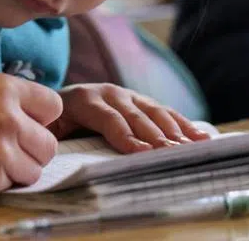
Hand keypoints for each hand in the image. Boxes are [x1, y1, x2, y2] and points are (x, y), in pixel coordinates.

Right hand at [0, 73, 62, 198]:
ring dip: (17, 170)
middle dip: (31, 149)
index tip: (26, 124)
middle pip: (49, 144)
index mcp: (4, 88)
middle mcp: (8, 117)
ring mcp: (1, 150)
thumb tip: (42, 122)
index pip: (53, 106)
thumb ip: (12, 102)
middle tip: (6, 148)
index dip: (39, 118)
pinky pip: (12, 185)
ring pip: (35, 169)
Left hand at [50, 83, 211, 153]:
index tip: (142, 152)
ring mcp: (127, 95)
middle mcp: (108, 93)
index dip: (125, 135)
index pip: (108, 118)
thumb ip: (54, 137)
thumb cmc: (50, 124)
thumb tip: (59, 151)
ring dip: (175, 131)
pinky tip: (202, 137)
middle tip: (173, 154)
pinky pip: (165, 112)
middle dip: (155, 136)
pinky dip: (184, 124)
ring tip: (192, 149)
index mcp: (83, 100)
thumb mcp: (46, 128)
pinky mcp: (141, 102)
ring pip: (154, 112)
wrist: (53, 104)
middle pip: (136, 116)